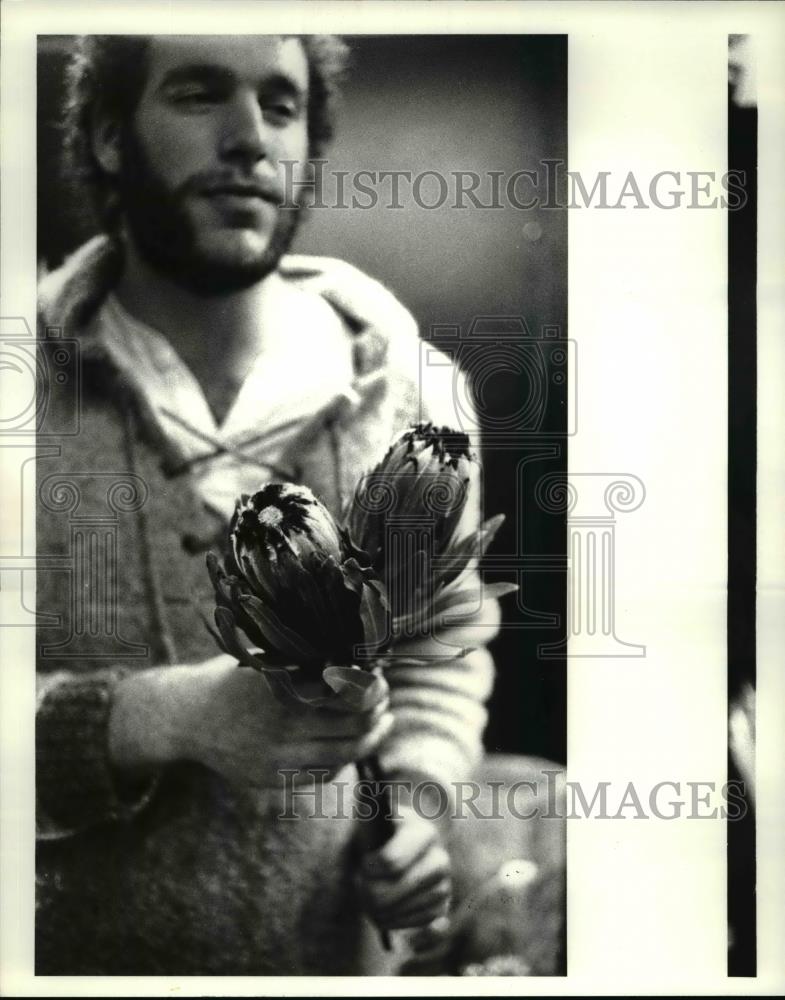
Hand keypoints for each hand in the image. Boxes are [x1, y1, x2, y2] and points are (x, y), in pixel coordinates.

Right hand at [109, 655, 392, 788]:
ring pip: (345, 753)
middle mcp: (286, 724)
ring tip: (381, 724)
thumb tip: (357, 654)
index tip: (380, 677)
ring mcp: (280, 755)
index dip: (373, 687)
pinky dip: (343, 758)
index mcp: (288, 688)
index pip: (351, 693)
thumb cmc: (235, 679)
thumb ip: (305, 660)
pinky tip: (350, 744)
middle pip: (356, 724)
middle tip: (385, 700)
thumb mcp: (268, 660)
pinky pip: (323, 774)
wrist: (187, 717)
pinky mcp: (274, 778)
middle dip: (378, 711)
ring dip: (370, 737)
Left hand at [358, 805, 451, 939]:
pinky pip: (433, 932)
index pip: (389, 862)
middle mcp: (440, 860)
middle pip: (392, 893)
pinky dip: (419, 938)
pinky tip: (409, 940)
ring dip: (379, 914)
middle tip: (361, 887)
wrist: (403, 848)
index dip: (368, 869)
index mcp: (423, 833)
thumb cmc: (383, 831)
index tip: (364, 864)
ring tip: (371, 901)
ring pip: (403, 914)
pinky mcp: (443, 909)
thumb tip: (365, 780)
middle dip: (368, 895)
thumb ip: (369, 800)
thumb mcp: (375, 813)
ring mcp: (443, 886)